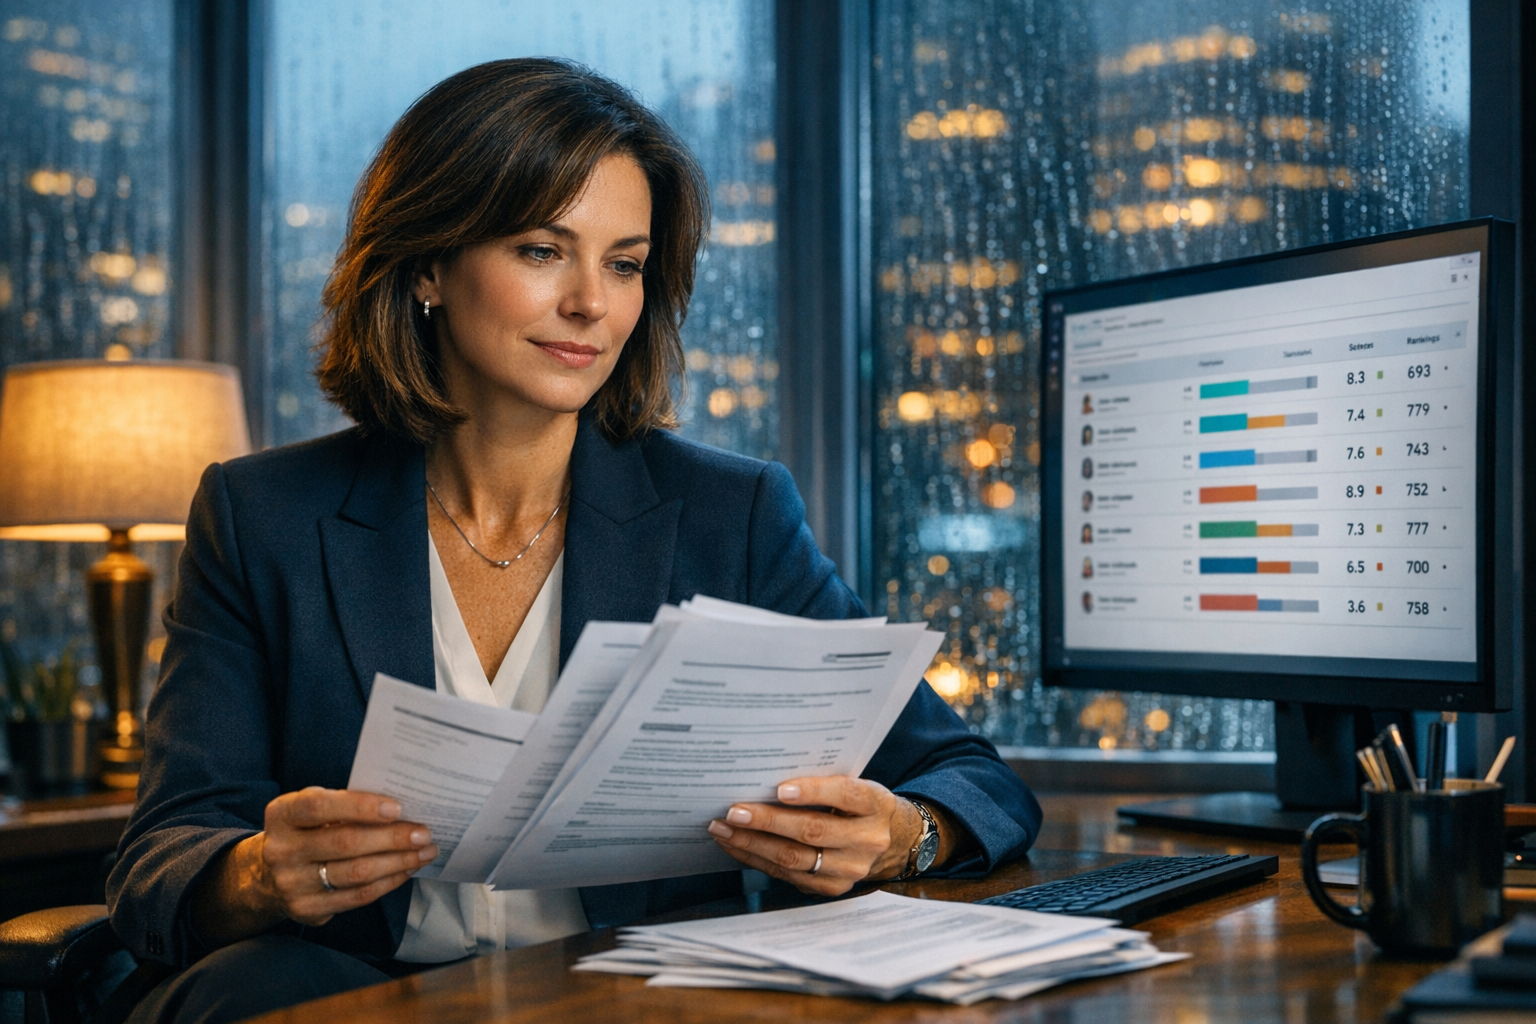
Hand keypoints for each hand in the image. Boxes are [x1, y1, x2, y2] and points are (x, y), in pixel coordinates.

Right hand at [191, 787, 436, 946]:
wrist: (268, 876)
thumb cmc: (306, 831)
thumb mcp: (312, 808)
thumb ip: (343, 804)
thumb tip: (400, 809)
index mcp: (282, 815)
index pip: (318, 807)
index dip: (359, 807)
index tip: (397, 808)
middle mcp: (281, 850)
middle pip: (345, 843)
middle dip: (392, 838)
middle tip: (424, 833)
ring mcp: (292, 883)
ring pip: (356, 873)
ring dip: (398, 862)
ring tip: (425, 852)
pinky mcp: (307, 908)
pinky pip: (357, 897)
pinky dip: (388, 882)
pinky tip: (407, 870)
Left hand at [707, 776, 941, 895]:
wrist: (893, 841)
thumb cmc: (861, 806)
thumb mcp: (857, 786)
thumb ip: (825, 782)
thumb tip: (767, 777)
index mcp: (875, 804)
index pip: (845, 796)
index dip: (813, 792)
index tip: (780, 788)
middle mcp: (867, 840)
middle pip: (812, 831)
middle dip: (767, 821)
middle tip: (733, 811)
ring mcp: (850, 869)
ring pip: (795, 858)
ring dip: (753, 844)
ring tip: (723, 829)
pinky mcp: (832, 888)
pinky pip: (788, 876)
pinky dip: (758, 860)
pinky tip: (737, 845)